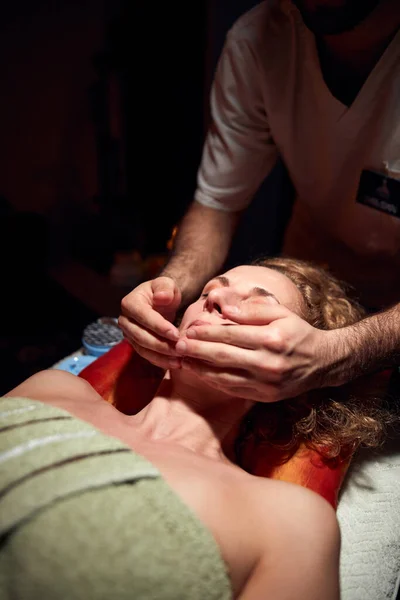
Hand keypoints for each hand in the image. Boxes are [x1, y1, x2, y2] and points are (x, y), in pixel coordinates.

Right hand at [119, 276, 182, 369]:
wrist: (162, 301)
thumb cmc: (164, 291)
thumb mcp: (167, 284)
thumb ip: (165, 288)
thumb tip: (161, 297)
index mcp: (130, 303)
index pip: (144, 317)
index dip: (159, 327)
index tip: (176, 334)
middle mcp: (125, 320)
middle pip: (141, 336)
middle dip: (161, 345)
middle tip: (180, 349)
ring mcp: (129, 334)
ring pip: (143, 349)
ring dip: (161, 356)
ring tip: (179, 360)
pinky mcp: (135, 344)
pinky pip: (147, 355)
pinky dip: (160, 361)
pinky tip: (175, 363)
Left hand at [175, 303, 340, 401]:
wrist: (322, 363)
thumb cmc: (297, 332)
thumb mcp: (281, 313)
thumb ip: (252, 311)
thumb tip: (224, 310)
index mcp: (271, 339)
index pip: (230, 335)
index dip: (206, 333)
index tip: (189, 329)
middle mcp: (268, 363)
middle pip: (223, 357)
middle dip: (197, 351)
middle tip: (178, 346)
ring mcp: (266, 383)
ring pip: (224, 377)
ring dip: (200, 370)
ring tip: (183, 361)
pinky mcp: (265, 396)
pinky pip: (233, 389)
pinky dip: (215, 382)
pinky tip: (202, 374)